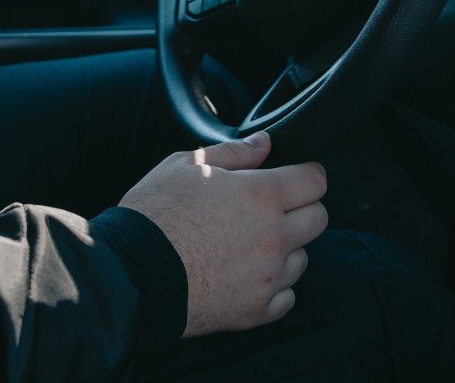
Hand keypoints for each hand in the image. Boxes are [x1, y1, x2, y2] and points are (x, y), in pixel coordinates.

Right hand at [119, 132, 327, 337]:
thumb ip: (232, 152)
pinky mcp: (258, 310)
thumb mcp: (185, 165)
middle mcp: (274, 237)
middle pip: (318, 219)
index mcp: (260, 196)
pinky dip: (275, 283)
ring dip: (287, 246)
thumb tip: (263, 143)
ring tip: (250, 239)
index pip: (314, 182)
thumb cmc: (156, 212)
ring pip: (303, 258)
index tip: (300, 174)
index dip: (309, 173)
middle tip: (274, 205)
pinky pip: (288, 296)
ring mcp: (269, 277)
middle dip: (303, 207)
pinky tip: (247, 270)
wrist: (136, 270)